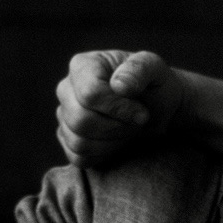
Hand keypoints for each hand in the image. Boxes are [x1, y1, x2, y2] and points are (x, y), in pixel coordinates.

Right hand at [54, 50, 186, 167]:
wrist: (157, 107)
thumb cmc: (154, 84)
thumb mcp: (155, 68)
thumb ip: (139, 69)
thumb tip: (119, 86)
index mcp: (82, 65)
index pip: (90, 94)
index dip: (119, 109)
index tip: (142, 111)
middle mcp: (66, 89)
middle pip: (81, 120)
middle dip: (118, 127)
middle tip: (138, 121)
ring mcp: (64, 115)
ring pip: (79, 142)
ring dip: (114, 142)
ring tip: (130, 129)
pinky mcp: (68, 138)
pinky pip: (79, 157)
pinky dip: (104, 155)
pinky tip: (119, 140)